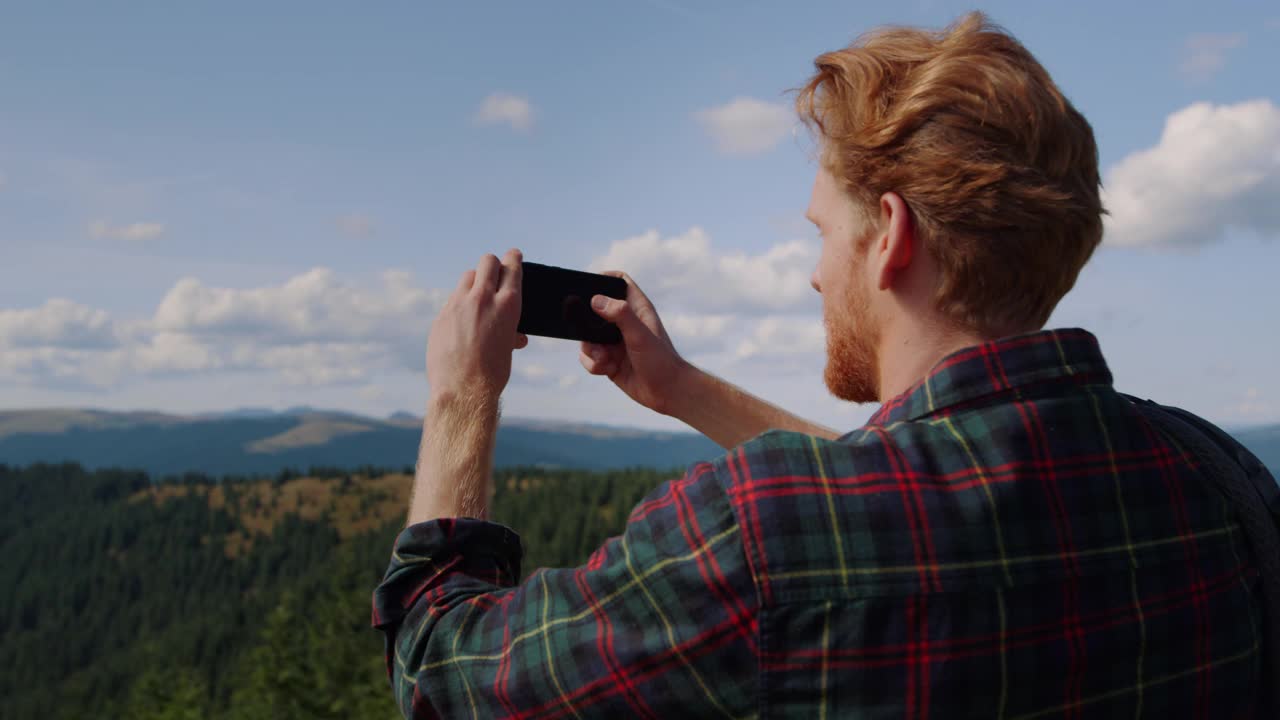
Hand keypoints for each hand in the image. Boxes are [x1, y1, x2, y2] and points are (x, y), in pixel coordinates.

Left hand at [426, 249, 528, 403]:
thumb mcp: (509, 348)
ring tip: (477, 298)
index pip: (512, 267)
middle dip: (493, 265)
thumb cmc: (492, 374)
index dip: (514, 258)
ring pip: (467, 277)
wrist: (463, 391)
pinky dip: (460, 304)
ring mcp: (458, 305)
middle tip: (495, 274)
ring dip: (475, 282)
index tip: (513, 256)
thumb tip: (517, 336)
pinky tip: (462, 321)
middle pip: (487, 262)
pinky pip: (452, 299)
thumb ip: (510, 332)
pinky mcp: (441, 316)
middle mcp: (482, 298)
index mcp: (507, 304)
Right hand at [578, 271, 691, 415]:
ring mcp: (615, 342)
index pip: (619, 282)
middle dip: (586, 323)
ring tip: (605, 359)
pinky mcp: (609, 360)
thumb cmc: (661, 361)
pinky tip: (608, 370)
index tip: (588, 286)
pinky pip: (589, 357)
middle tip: (589, 333)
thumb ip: (620, 315)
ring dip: (590, 349)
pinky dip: (593, 364)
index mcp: (636, 309)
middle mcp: (624, 323)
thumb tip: (596, 300)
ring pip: (588, 337)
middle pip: (594, 311)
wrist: (667, 393)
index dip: (603, 278)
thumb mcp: (640, 335)